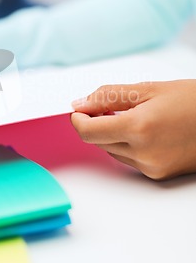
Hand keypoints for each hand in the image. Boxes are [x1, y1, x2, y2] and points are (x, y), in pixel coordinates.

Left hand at [71, 80, 195, 180]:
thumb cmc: (192, 101)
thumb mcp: (148, 89)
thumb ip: (108, 95)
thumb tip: (80, 104)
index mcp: (139, 127)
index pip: (88, 131)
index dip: (78, 119)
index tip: (80, 109)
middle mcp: (143, 153)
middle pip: (97, 141)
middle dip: (96, 123)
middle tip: (108, 106)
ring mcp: (150, 167)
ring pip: (110, 150)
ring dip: (112, 134)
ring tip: (135, 116)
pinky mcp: (157, 174)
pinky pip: (127, 159)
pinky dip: (127, 144)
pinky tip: (144, 131)